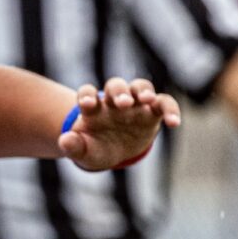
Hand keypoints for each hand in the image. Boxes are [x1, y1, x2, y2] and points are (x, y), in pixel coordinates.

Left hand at [61, 77, 180, 170]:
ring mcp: (135, 104)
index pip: (88, 93)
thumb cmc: (95, 148)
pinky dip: (170, 109)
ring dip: (143, 90)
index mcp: (93, 108)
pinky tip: (173, 122)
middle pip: (116, 86)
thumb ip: (73, 146)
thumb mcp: (83, 152)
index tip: (87, 104)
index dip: (87, 95)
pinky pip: (164, 103)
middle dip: (118, 91)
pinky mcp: (153, 111)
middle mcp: (114, 101)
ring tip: (145, 100)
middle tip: (121, 103)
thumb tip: (64, 141)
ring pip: (140, 87)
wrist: (113, 152)